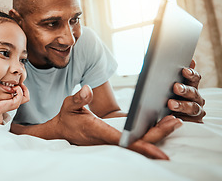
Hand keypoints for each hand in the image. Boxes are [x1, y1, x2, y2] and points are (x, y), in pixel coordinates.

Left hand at [0, 83, 29, 123]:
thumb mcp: (2, 94)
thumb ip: (6, 90)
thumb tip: (7, 82)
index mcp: (14, 101)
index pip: (24, 96)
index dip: (23, 89)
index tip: (17, 83)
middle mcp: (17, 103)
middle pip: (27, 97)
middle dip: (25, 89)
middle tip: (20, 84)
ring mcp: (16, 104)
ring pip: (26, 97)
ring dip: (22, 89)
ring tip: (16, 86)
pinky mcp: (15, 103)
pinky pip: (20, 94)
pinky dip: (18, 89)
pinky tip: (13, 88)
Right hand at [53, 85, 180, 159]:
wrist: (64, 130)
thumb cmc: (68, 117)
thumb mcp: (69, 105)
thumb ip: (78, 98)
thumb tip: (87, 89)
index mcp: (98, 131)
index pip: (122, 140)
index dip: (140, 146)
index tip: (158, 151)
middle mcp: (108, 139)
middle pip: (137, 142)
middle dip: (158, 135)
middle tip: (176, 122)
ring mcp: (112, 140)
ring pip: (139, 141)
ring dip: (158, 134)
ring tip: (175, 121)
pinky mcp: (115, 137)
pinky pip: (135, 138)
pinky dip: (150, 134)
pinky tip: (163, 125)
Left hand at [168, 60, 205, 122]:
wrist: (161, 116)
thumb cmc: (163, 97)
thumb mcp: (164, 85)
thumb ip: (169, 74)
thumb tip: (176, 64)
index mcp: (190, 85)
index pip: (194, 77)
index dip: (190, 73)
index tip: (184, 70)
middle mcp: (195, 97)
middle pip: (193, 92)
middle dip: (184, 89)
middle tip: (175, 87)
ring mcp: (196, 110)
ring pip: (193, 107)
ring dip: (183, 105)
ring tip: (171, 104)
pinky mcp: (193, 122)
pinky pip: (191, 121)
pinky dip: (184, 119)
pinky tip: (175, 118)